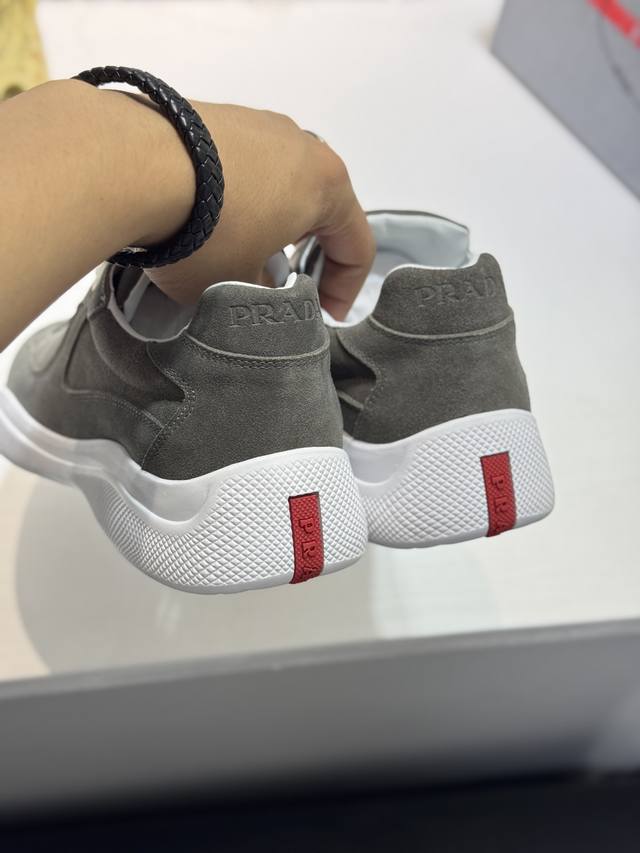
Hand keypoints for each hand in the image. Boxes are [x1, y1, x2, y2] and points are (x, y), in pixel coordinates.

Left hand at [145, 103, 374, 319]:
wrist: (128, 164)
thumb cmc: (205, 232)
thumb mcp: (239, 286)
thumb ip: (263, 292)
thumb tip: (257, 284)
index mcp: (326, 185)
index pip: (356, 244)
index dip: (345, 289)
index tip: (324, 314)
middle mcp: (299, 145)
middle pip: (318, 207)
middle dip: (304, 250)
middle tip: (280, 282)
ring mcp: (254, 123)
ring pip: (277, 183)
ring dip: (265, 221)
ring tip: (231, 251)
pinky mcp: (211, 116)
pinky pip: (237, 165)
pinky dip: (231, 197)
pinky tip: (197, 218)